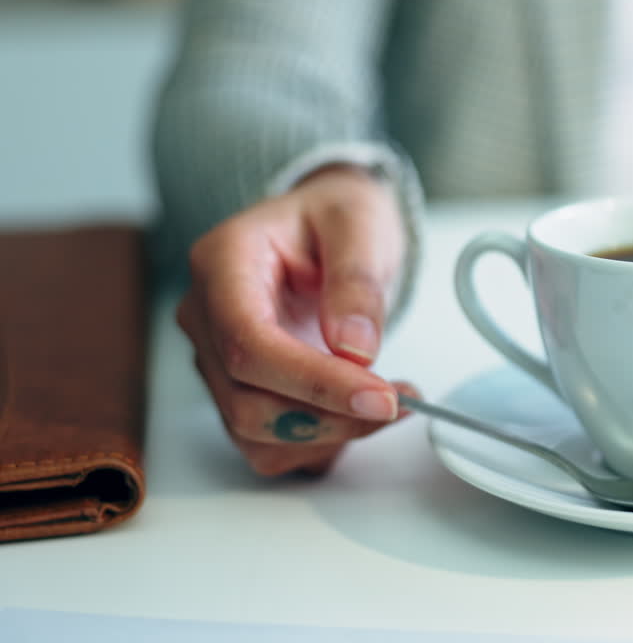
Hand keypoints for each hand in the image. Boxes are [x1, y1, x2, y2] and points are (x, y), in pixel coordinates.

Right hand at [177, 165, 409, 475]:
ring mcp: (217, 359)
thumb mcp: (359, 223)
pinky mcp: (241, 389)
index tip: (380, 397)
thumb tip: (355, 348)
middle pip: (247, 400)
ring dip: (329, 434)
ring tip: (390, 401)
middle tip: (400, 400)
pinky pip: (268, 444)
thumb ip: (356, 280)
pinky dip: (320, 442)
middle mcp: (205, 317)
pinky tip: (361, 413)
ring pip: (255, 432)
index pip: (247, 344)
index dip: (313, 381)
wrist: (329, 227)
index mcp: (222, 263)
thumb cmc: (337, 217)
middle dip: (331, 416)